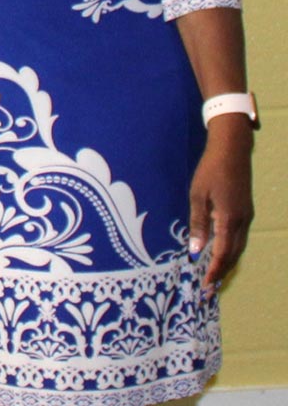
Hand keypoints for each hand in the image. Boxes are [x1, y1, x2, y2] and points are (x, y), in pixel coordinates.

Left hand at [190, 120, 252, 293]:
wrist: (232, 151)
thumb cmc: (210, 171)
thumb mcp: (198, 196)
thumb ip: (199, 224)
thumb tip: (196, 250)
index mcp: (229, 219)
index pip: (223, 253)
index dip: (214, 270)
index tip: (206, 286)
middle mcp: (242, 221)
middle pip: (233, 254)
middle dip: (221, 272)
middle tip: (209, 290)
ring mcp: (246, 217)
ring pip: (238, 247)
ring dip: (227, 263)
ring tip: (214, 277)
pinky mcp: (245, 212)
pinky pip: (239, 237)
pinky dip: (230, 250)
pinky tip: (221, 254)